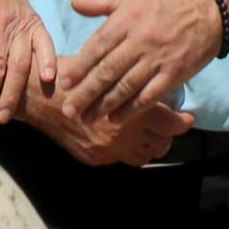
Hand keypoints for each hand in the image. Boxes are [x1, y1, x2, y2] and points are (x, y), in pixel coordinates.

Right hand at [27, 68, 195, 168]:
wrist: (41, 97)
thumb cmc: (76, 75)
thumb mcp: (110, 68)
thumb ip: (135, 80)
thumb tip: (157, 80)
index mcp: (133, 109)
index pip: (171, 125)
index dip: (183, 123)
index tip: (186, 117)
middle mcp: (125, 133)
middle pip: (161, 145)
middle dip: (167, 136)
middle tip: (167, 126)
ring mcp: (109, 149)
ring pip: (143, 157)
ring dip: (149, 147)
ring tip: (150, 135)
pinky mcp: (95, 158)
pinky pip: (120, 160)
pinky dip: (127, 150)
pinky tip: (126, 138)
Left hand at [57, 0, 226, 126]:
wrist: (213, 10)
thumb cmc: (169, 1)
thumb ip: (102, 2)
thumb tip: (74, 2)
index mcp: (129, 17)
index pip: (97, 46)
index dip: (80, 67)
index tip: (64, 83)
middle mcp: (142, 39)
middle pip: (108, 71)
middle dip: (86, 93)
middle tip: (69, 110)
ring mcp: (159, 58)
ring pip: (125, 86)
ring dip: (104, 105)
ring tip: (87, 118)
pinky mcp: (175, 73)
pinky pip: (149, 95)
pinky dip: (131, 109)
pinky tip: (115, 119)